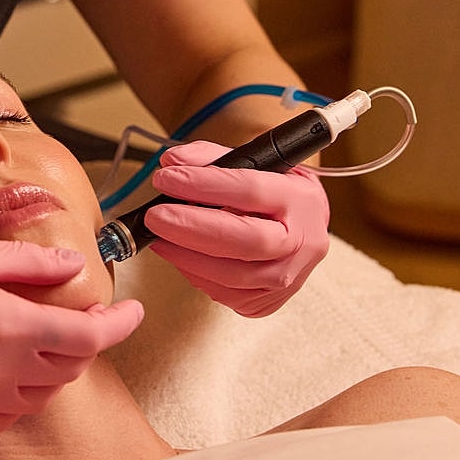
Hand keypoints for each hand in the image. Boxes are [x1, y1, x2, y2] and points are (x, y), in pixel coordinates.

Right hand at [0, 231, 142, 429]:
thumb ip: (29, 266)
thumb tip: (76, 268)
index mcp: (7, 324)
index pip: (88, 336)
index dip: (119, 324)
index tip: (134, 310)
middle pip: (68, 366)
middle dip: (85, 339)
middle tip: (82, 312)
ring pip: (39, 393)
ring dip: (54, 366)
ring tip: (43, 334)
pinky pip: (2, 412)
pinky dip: (19, 392)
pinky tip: (7, 366)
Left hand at [142, 140, 330, 316]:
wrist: (302, 228)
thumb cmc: (274, 192)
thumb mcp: (253, 162)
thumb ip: (209, 157)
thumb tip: (172, 163)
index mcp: (301, 199)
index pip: (251, 191)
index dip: (204, 185)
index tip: (167, 179)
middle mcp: (303, 242)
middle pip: (246, 241)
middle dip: (193, 228)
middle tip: (156, 216)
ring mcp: (289, 277)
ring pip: (234, 276)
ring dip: (187, 256)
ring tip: (159, 237)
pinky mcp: (269, 302)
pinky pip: (227, 294)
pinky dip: (196, 275)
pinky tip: (181, 255)